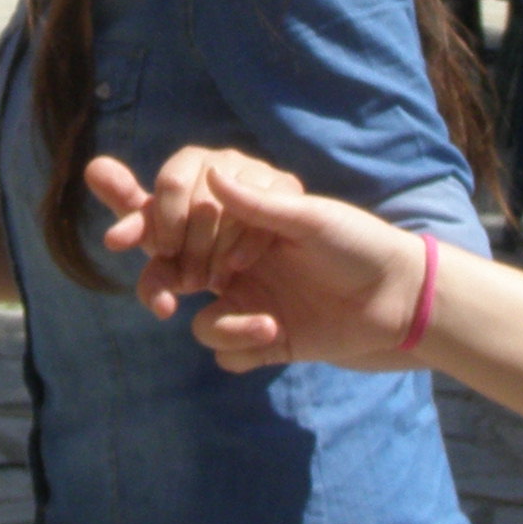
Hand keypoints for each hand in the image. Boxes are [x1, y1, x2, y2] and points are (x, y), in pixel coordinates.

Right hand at [90, 151, 429, 370]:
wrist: (400, 302)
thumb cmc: (360, 245)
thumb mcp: (312, 217)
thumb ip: (258, 202)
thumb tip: (212, 177)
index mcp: (239, 215)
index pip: (172, 206)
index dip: (137, 214)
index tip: (121, 234)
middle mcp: (230, 253)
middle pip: (163, 263)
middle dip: (156, 279)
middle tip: (165, 291)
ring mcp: (241, 296)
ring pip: (190, 313)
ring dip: (220, 320)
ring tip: (261, 320)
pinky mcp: (257, 337)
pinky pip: (221, 346)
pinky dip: (242, 342)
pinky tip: (276, 333)